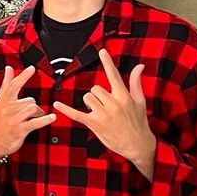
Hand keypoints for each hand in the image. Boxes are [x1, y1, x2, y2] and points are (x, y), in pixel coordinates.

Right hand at [0, 65, 55, 158]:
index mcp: (3, 100)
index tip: (32, 68)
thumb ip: (6, 84)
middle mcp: (7, 108)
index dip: (23, 76)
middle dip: (34, 106)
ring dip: (39, 113)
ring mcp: (13, 119)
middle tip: (32, 113)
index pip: (13, 85)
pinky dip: (45, 120)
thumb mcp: (0, 101)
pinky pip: (35, 122)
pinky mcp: (19, 129)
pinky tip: (52, 117)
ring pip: (32, 109)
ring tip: (37, 117)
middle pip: (29, 100)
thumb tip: (8, 68)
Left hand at [52, 49, 155, 178]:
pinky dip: (65, 109)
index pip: (114, 75)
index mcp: (124, 96)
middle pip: (95, 88)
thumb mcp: (139, 101)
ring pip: (87, 98)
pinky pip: (76, 114)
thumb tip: (139, 66)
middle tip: (106, 107)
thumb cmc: (138, 122)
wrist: (138, 144)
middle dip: (97, 95)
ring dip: (91, 103)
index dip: (107, 62)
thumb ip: (136, 82)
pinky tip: (56, 104)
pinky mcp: (94, 124)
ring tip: (100, 113)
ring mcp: (103, 114)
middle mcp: (113, 103)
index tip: (101, 51)